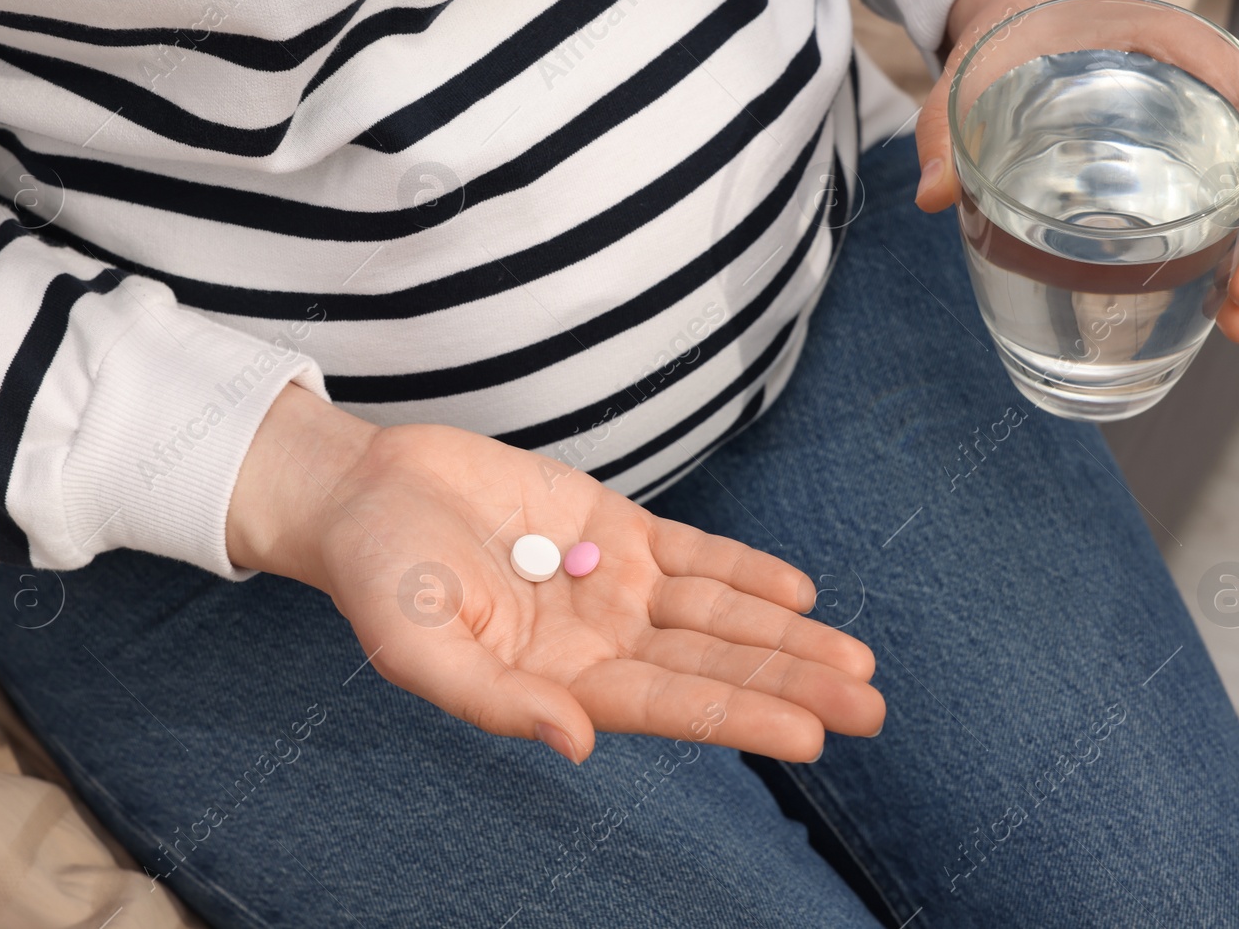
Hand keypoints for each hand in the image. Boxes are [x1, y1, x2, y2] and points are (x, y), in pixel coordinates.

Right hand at [227, 385, 884, 763]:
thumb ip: (496, 702)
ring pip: (717, 612)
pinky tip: (798, 594)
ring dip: (786, 636)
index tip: (814, 734)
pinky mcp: (613, 523)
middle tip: (872, 707)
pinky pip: (693, 551)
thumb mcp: (418, 649)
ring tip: (857, 661)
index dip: (741, 716)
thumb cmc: (379, 580)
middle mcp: (600, 639)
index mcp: (559, 681)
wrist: (366, 493)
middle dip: (790, 685)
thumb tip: (580, 746)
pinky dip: (744, 570)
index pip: (669, 706)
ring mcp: (613, 581)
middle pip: (713, 664)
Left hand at [912, 0, 1238, 341]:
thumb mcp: (965, 79)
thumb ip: (945, 129)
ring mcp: (1192, 123)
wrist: (1008, 28)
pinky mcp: (1178, 158)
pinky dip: (1225, 252)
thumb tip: (932, 195)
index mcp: (1163, 44)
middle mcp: (1195, 82)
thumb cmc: (999, 44)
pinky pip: (1220, 200)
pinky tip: (1218, 305)